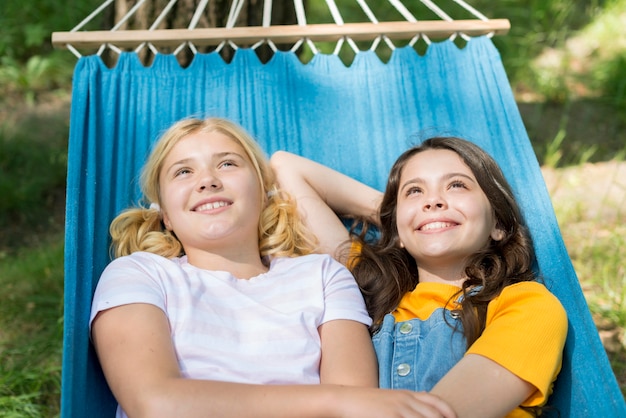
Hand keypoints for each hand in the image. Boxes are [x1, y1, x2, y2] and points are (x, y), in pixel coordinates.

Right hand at [334, 387, 456, 417]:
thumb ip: (405, 402)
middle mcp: (405, 401)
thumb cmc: (366, 403)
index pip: (435, 402)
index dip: (450, 412)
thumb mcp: (390, 399)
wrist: (344, 400)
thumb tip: (421, 404)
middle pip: (434, 415)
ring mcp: (398, 411)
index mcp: (406, 394)